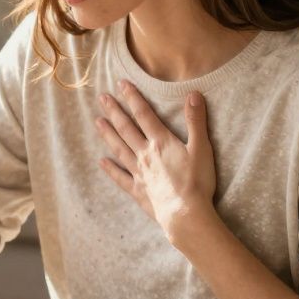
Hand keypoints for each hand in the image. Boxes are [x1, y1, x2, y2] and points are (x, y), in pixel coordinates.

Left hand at [94, 81, 216, 244]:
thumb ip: (196, 121)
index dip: (132, 98)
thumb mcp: (201, 148)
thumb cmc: (196, 182)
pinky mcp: (138, 190)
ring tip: (97, 122)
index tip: (121, 84)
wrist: (185, 214)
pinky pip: (121, 177)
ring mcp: (139, 172)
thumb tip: (193, 94)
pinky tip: (101, 162)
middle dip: (114, 111)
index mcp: (161, 142)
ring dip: (108, 134)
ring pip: (119, 149)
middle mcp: (145, 154)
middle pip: (126, 129)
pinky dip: (110, 169)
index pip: (144, 114)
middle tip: (101, 98)